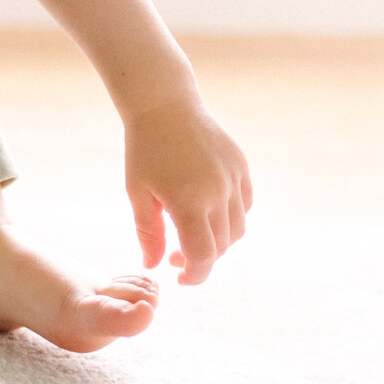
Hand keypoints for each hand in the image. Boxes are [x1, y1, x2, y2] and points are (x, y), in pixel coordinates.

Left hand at [123, 97, 251, 283]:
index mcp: (188, 202)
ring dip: (219, 241)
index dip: (195, 275)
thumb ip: (149, 233)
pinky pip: (245, 205)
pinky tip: (209, 213)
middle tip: (176, 256)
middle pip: (221, 246)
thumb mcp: (138, 193)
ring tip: (193, 234)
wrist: (164, 105)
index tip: (180, 278)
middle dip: (201, 259)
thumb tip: (154, 266)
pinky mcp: (241, 167)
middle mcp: (217, 193)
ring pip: (238, 228)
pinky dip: (232, 218)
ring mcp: (233, 179)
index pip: (202, 256)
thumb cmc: (143, 150)